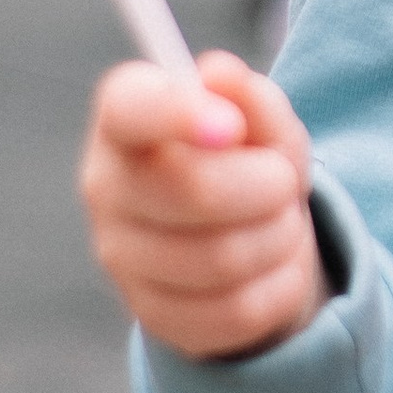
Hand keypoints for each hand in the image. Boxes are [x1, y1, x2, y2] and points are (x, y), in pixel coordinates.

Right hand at [78, 49, 326, 362]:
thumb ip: (250, 97)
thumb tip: (219, 75)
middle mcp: (107, 188)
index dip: (176, 112)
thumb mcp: (266, 125)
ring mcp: (122, 259)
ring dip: (280, 236)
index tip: (230, 127)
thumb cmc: (249, 164)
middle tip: (284, 181)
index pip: (128, 108)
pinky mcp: (155, 316)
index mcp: (126, 122)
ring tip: (281, 222)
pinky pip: (239, 309)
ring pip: (223, 257)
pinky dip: (280, 284)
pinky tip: (273, 266)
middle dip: (266, 186)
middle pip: (194, 190)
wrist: (249, 242)